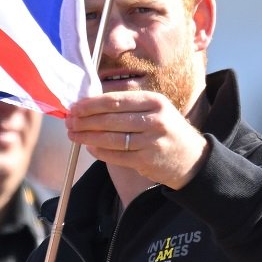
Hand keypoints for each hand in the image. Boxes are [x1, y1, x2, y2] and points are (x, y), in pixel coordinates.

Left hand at [64, 91, 207, 188]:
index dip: (91, 104)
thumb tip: (91, 105)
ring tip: (73, 134)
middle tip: (69, 121)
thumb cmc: (167, 131)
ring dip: (87, 136)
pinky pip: (116, 155)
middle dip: (85, 120)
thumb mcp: (155, 110)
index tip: (75, 106)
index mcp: (154, 101)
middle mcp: (155, 119)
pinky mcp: (147, 160)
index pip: (115, 100)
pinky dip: (99, 151)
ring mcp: (151, 141)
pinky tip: (89, 147)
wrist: (192, 159)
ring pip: (111, 138)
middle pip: (110, 119)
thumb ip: (128, 106)